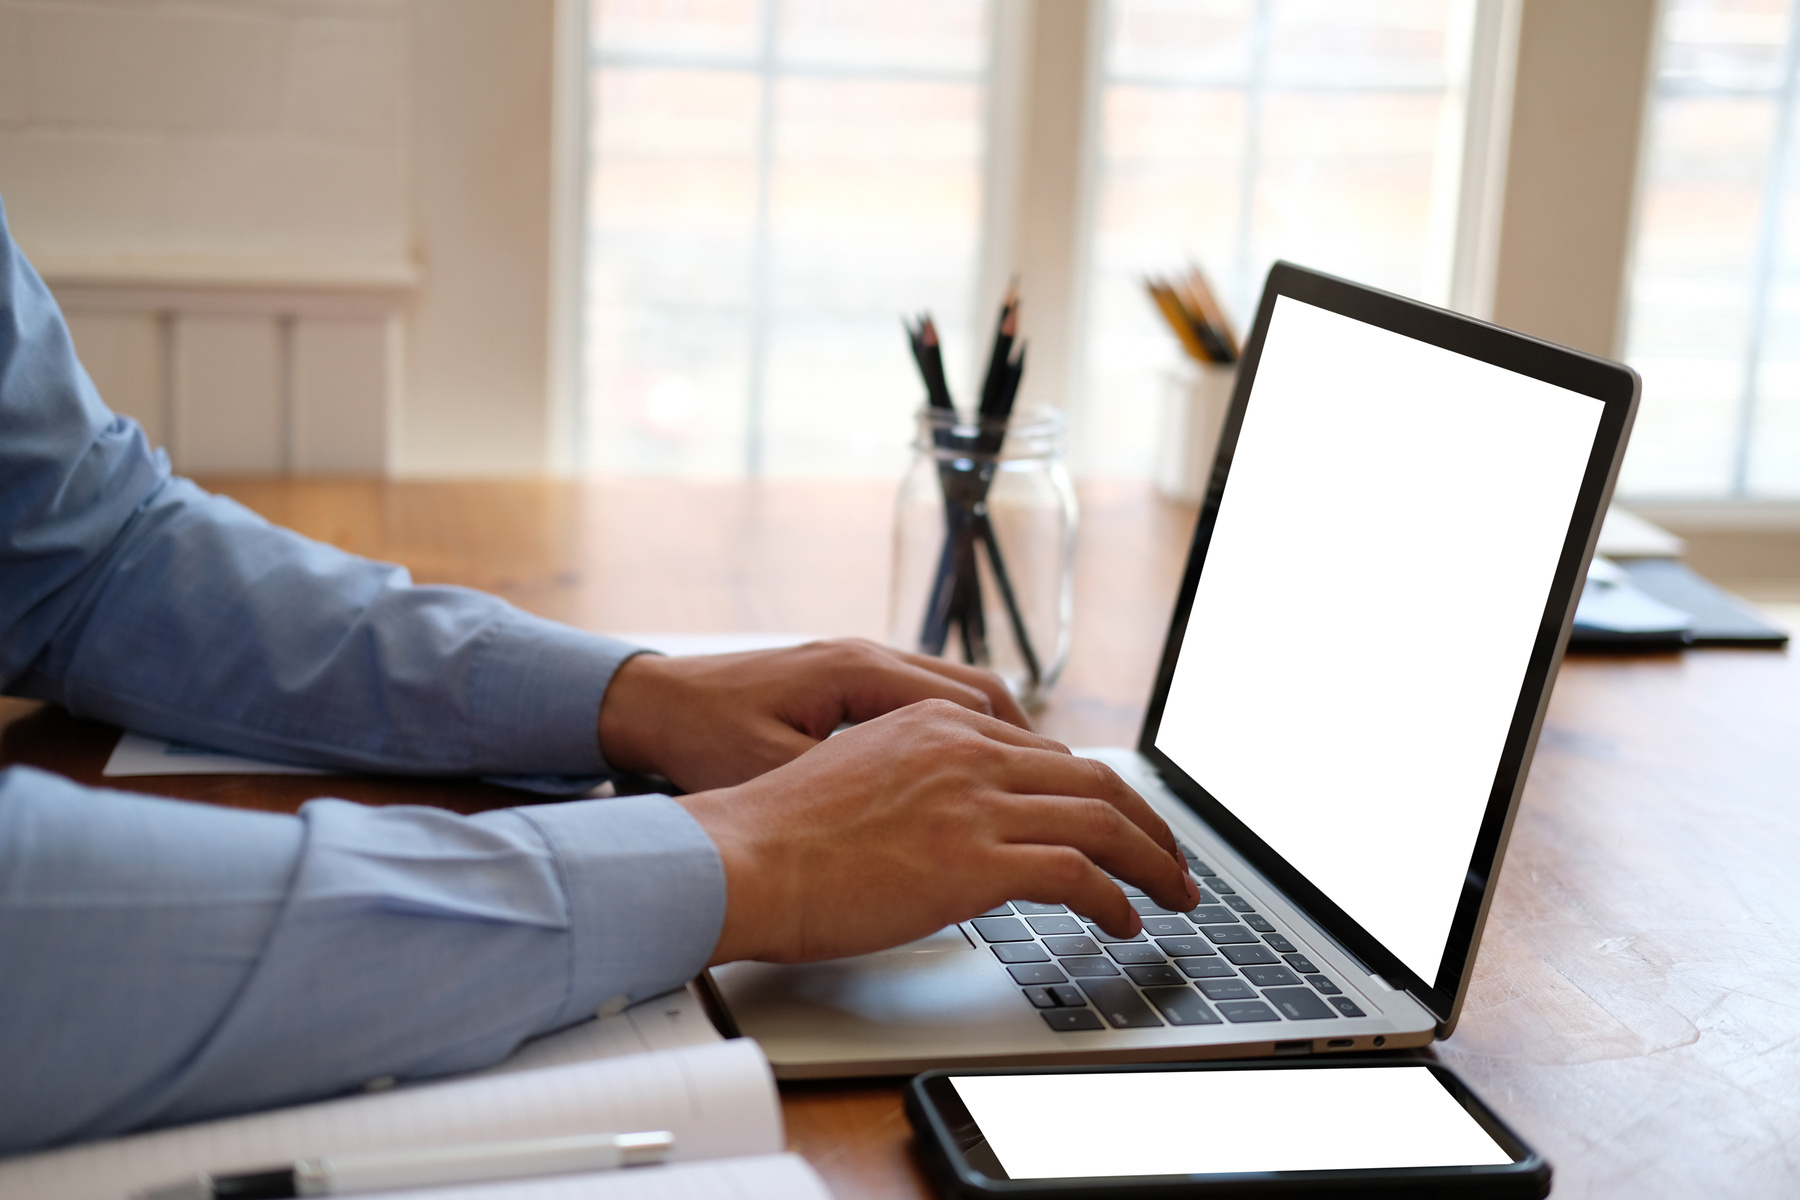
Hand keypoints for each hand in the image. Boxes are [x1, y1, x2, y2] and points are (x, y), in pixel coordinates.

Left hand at [596, 638, 1028, 791]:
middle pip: (984, 697)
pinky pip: (925, 707)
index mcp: (860, 672)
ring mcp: (857, 666)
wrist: (644, 704)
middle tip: (1079, 803)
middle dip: (1036, 751)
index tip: (1067, 799)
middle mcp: (869, 658)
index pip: (977, 704)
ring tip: (1038, 800)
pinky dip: (960, 742)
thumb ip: (852, 794)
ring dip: (1002, 746)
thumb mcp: (776, 775)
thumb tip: (923, 831)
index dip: (1030, 756)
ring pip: (960, 700)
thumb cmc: (698, 740)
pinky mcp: (841, 684)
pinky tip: (968, 786)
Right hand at [675, 699, 1200, 963]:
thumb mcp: (856, 777)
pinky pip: (1078, 875)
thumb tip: (945, 824)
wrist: (738, 858)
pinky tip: (1125, 922)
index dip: (1095, 791)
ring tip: (1173, 893)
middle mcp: (966, 750)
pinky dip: (1116, 899)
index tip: (1116, 822)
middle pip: (1092, 777)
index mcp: (936, 724)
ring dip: (1151, 862)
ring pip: (1103, 819)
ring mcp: (974, 802)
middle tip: (1170, 859)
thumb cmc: (777, 834)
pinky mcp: (975, 859)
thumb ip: (914, 783)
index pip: (1046, 753)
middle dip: (1145, 823)